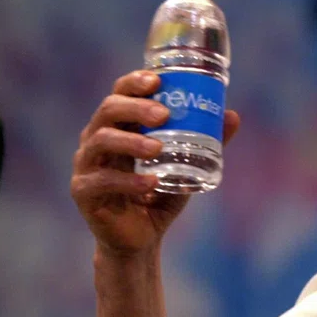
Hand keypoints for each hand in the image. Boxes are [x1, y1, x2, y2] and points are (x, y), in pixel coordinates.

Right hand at [71, 70, 239, 256]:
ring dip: (131, 142)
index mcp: (120, 125)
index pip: (120, 93)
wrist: (140, 237)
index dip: (135, 82)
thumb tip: (232, 116)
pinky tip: (151, 182)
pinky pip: (102, 180)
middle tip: (164, 114)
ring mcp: (86, 165)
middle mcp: (97, 139)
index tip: (157, 79)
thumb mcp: (188, 164)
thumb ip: (209, 142)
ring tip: (158, 148)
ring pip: (101, 141)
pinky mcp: (83, 192)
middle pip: (108, 110)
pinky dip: (128, 180)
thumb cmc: (161, 192)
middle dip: (136, 107)